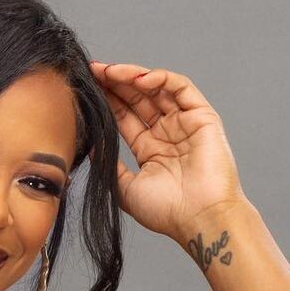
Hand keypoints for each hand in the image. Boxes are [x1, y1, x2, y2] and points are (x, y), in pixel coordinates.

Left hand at [88, 61, 245, 243]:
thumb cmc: (168, 212)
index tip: (86, 88)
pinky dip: (160, 78)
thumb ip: (109, 166)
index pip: (125, 116)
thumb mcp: (126, 190)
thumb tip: (91, 145)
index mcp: (151, 151)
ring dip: (132, 76)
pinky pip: (180, 87)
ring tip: (109, 72)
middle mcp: (168, 134)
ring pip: (156, 88)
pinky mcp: (202, 116)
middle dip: (115, 83)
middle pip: (138, 99)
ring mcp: (185, 124)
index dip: (107, 100)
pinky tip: (138, 79)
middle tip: (93, 72)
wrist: (200, 219)